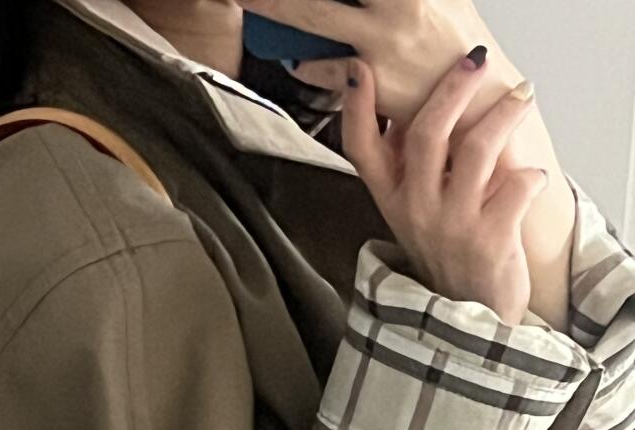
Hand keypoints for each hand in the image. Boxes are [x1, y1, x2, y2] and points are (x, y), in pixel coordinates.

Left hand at [237, 0, 520, 129]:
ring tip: (251, 3)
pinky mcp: (372, 84)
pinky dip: (307, 62)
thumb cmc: (464, 54)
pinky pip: (325, 69)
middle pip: (323, 1)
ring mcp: (383, 46)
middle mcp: (399, 9)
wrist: (485, 111)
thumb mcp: (449, 0)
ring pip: (315, 19)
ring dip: (280, 11)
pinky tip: (296, 57)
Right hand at [342, 53, 545, 324]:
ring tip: (521, 98)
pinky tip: (531, 177)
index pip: (360, 150)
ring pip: (477, 148)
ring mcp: (452, 226)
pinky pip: (517, 186)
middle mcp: (416, 211)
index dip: (356, 108)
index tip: (361, 72)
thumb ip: (409, 172)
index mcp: (391, 203)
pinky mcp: (491, 240)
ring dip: (505, 114)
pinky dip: (530, 174)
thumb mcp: (413, 218)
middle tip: (475, 64)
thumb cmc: (446, 263)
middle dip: (454, 88)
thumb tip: (412, 117)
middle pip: (427, 132)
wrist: (465, 329)